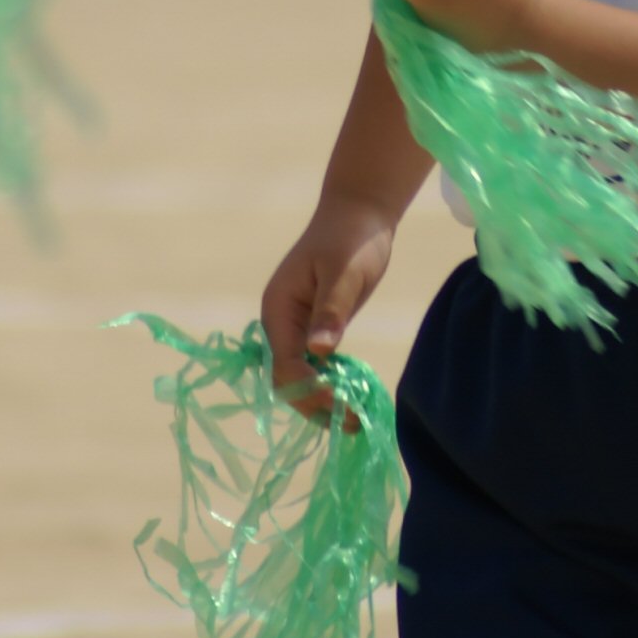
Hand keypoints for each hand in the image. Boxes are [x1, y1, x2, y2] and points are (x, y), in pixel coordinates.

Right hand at [259, 198, 394, 421]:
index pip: (285, 365)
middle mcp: (280, 322)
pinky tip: (353, 399)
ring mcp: (295, 327)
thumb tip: (319, 351)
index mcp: (278, 309)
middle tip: (351, 425)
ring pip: (300, 377)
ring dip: (322, 401)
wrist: (360, 212)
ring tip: (355, 421)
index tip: (341, 405)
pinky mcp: (314, 328)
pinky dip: (331, 385)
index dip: (310, 390)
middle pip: (287, 379)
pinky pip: (315, 366)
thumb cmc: (352, 237)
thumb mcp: (345, 273)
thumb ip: (332, 311)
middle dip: (314, 404)